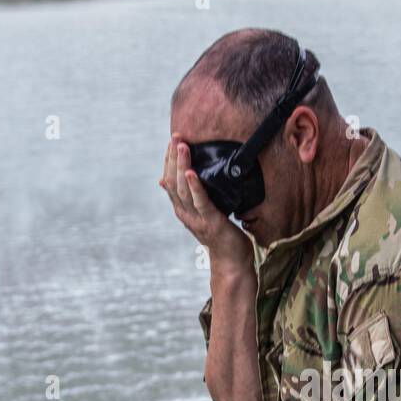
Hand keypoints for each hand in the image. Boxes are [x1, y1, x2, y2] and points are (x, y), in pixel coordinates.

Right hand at [159, 134, 253, 273]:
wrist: (231, 263)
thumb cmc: (221, 237)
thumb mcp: (204, 214)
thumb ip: (191, 199)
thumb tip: (170, 181)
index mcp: (183, 211)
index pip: (170, 182)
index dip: (169, 161)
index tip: (172, 142)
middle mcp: (185, 214)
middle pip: (174, 182)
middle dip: (174, 158)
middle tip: (175, 137)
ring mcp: (196, 219)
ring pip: (183, 189)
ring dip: (182, 165)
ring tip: (182, 147)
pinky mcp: (211, 222)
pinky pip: (201, 201)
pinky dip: (195, 186)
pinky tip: (192, 172)